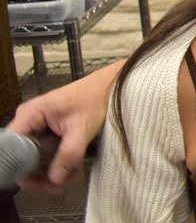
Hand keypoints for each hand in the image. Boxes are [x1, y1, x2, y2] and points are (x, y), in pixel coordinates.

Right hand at [6, 62, 117, 190]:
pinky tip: (74, 167)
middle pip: (21, 156)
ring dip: (52, 170)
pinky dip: (58, 162)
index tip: (38, 182)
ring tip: (73, 174)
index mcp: (30, 115)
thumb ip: (68, 154)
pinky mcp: (48, 130)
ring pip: (35, 157)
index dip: (19, 169)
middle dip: (40, 174)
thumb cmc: (96, 98)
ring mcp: (37, 126)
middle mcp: (28, 120)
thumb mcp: (82, 128)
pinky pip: (45, 152)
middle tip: (59, 186)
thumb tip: (55, 179)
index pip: (10, 148)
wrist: (111, 84)